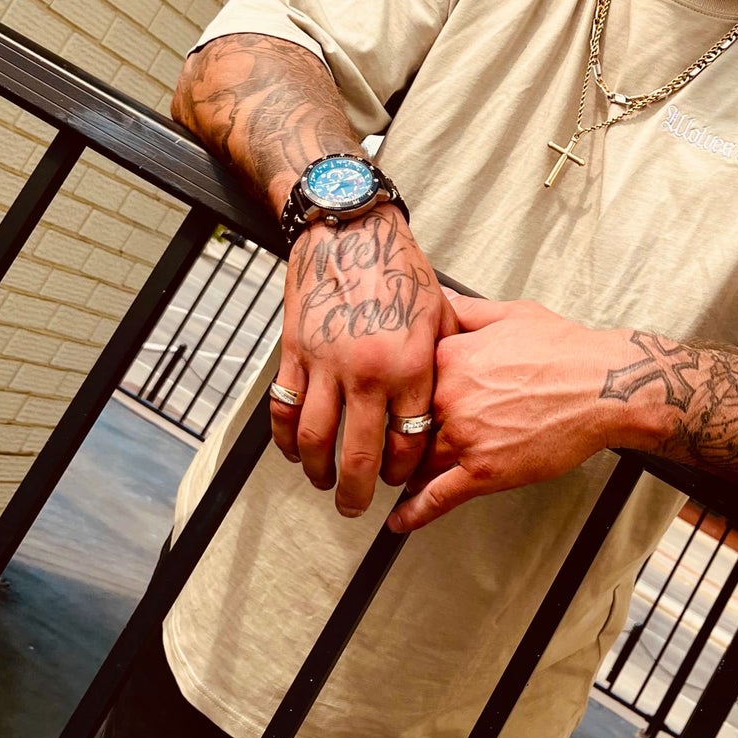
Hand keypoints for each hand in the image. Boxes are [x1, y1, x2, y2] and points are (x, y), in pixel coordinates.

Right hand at [269, 207, 456, 514]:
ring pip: (314, 439)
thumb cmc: (398, 268)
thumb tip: (454, 400)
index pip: (407, 442)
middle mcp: (367, 372)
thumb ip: (448, 361)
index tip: (400, 478)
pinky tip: (293, 450)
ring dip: (317, 471)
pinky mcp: (294, 351)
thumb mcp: (442, 313)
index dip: (403, 470)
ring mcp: (326, 364)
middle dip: (358, 492)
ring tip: (324, 481)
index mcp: (410, 366)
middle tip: (356, 507)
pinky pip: (283, 407)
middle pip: (358, 455)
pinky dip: (284, 437)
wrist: (350, 229)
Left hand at [390, 295, 628, 531]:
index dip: (403, 397)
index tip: (398, 405)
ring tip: (404, 479)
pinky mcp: (485, 471)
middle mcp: (450, 397)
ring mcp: (466, 437)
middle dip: (408, 437)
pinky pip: (437, 497)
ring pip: (420, 462)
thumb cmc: (566, 351)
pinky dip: (414, 512)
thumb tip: (442, 303)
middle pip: (410, 425)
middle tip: (400, 446)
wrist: (604, 386)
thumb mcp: (510, 313)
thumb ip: (467, 311)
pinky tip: (401, 520)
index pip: (407, 383)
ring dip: (411, 472)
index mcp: (451, 358)